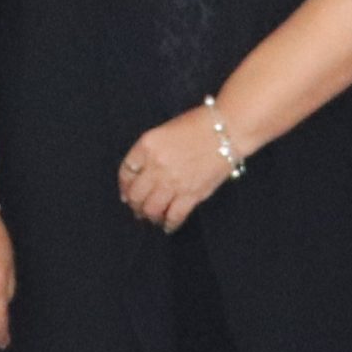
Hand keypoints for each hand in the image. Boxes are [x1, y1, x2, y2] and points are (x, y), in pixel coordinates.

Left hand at [116, 111, 234, 232]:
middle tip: (138, 208)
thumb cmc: (198, 125)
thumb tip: (140, 174)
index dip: (124, 186)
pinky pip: (174, 216)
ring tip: (152, 217)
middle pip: (135, 195)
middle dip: (134, 204)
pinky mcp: (191, 194)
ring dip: (149, 216)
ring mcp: (173, 182)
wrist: (228, 130)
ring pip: (151, 209)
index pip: (126, 172)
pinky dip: (169, 224)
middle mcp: (156, 166)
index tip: (127, 193)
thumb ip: (150, 151)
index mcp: (147, 145)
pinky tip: (168, 226)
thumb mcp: (165, 131)